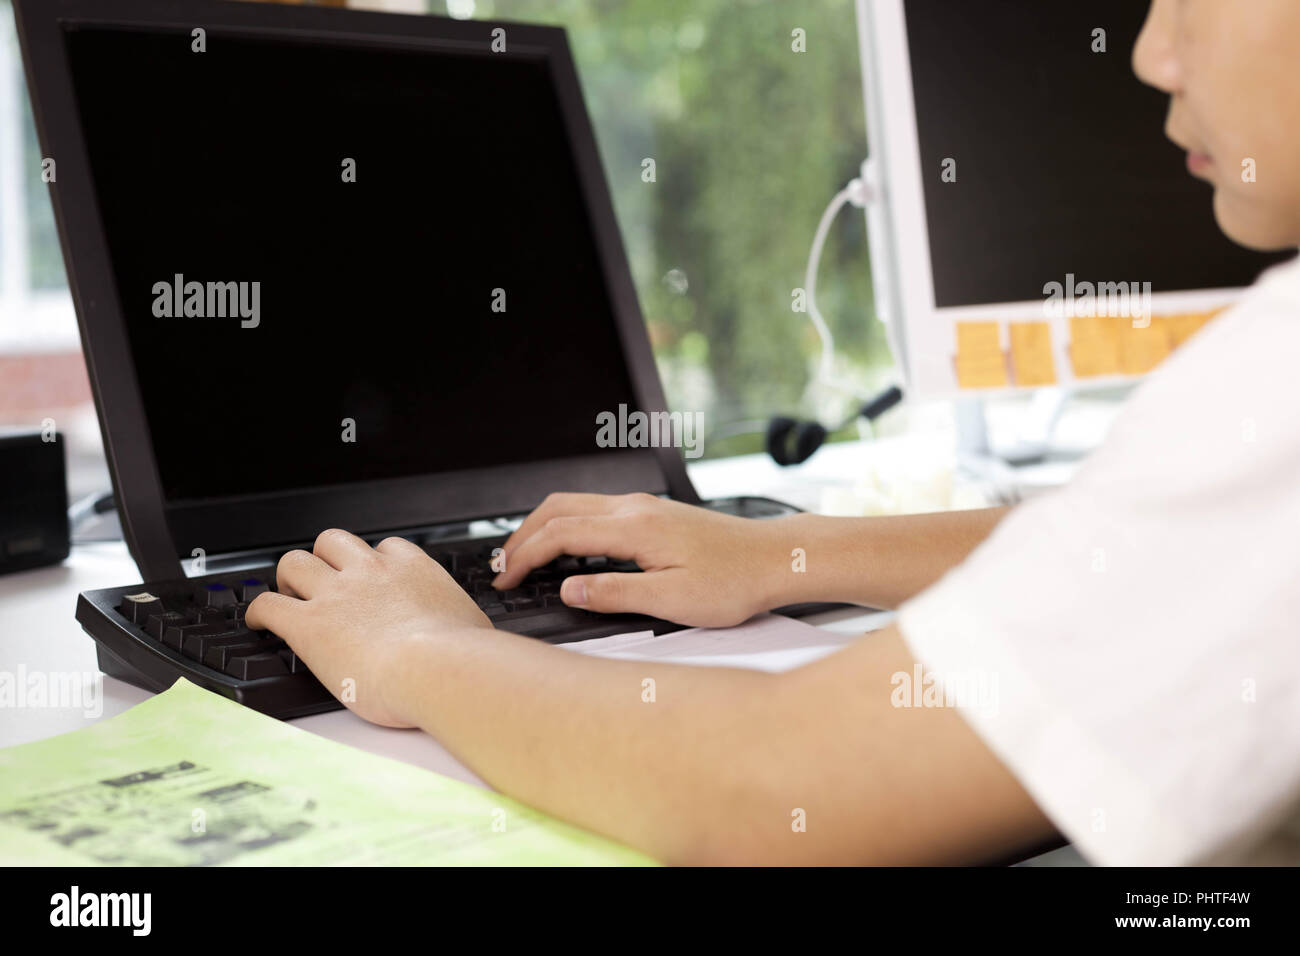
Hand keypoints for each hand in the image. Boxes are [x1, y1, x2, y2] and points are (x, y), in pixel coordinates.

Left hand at [245, 529, 492, 727]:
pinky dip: (258, 612)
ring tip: (288, 595)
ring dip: (289, 579)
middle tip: (323, 583)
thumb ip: (460, 620)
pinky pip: (268, 605)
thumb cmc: (462, 655)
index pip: (384, 548)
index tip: (371, 579)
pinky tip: (258, 622)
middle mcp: (370, 572)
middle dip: (324, 559)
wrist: (438, 668)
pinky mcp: (308, 624)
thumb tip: (472, 634)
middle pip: (332, 542)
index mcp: (411, 568)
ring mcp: (336, 594)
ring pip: (294, 563)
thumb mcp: (472, 624)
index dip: (373, 564)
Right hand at [492, 492, 797, 627]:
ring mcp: (644, 507)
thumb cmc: (734, 581)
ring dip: (543, 528)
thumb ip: (613, 593)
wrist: (774, 560)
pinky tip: (568, 550)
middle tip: (503, 568)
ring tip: (525, 558)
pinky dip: (567, 526)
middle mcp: (635, 508)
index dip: (524, 558)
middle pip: (558, 508)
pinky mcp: (654, 514)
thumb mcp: (670, 600)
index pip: (559, 534)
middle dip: (522, 536)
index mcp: (634, 527)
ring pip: (575, 505)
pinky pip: (595, 511)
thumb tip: (568, 590)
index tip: (506, 580)